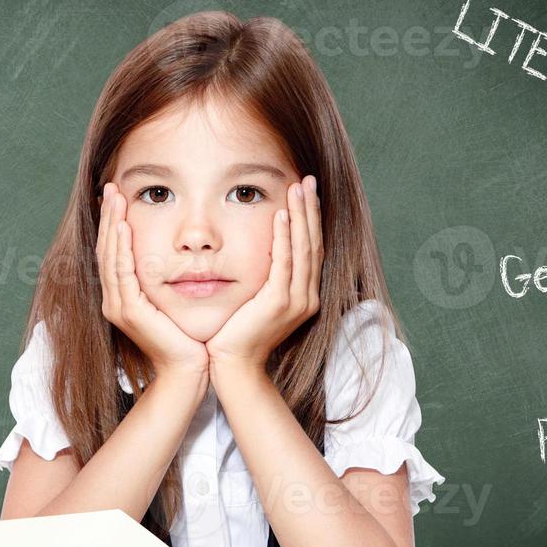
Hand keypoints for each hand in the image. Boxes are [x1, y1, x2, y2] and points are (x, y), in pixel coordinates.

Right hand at [95, 182, 208, 384]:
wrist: (188, 371)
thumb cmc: (188, 338)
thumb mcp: (174, 301)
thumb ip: (167, 279)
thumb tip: (178, 254)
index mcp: (123, 298)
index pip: (113, 252)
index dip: (113, 223)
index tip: (117, 196)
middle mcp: (115, 301)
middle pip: (106, 249)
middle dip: (108, 216)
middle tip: (111, 187)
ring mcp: (119, 307)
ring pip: (110, 257)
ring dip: (111, 225)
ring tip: (114, 198)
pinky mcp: (130, 312)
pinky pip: (122, 273)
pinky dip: (121, 248)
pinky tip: (123, 228)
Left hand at [206, 174, 321, 377]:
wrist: (233, 366)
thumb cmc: (238, 334)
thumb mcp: (257, 301)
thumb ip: (266, 278)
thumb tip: (262, 250)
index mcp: (304, 296)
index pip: (311, 249)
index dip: (311, 219)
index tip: (306, 192)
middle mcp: (307, 297)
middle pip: (313, 243)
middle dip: (311, 209)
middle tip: (308, 180)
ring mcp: (296, 301)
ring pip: (303, 248)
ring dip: (301, 215)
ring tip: (298, 188)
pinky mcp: (279, 303)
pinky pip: (284, 262)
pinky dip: (285, 237)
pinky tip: (282, 215)